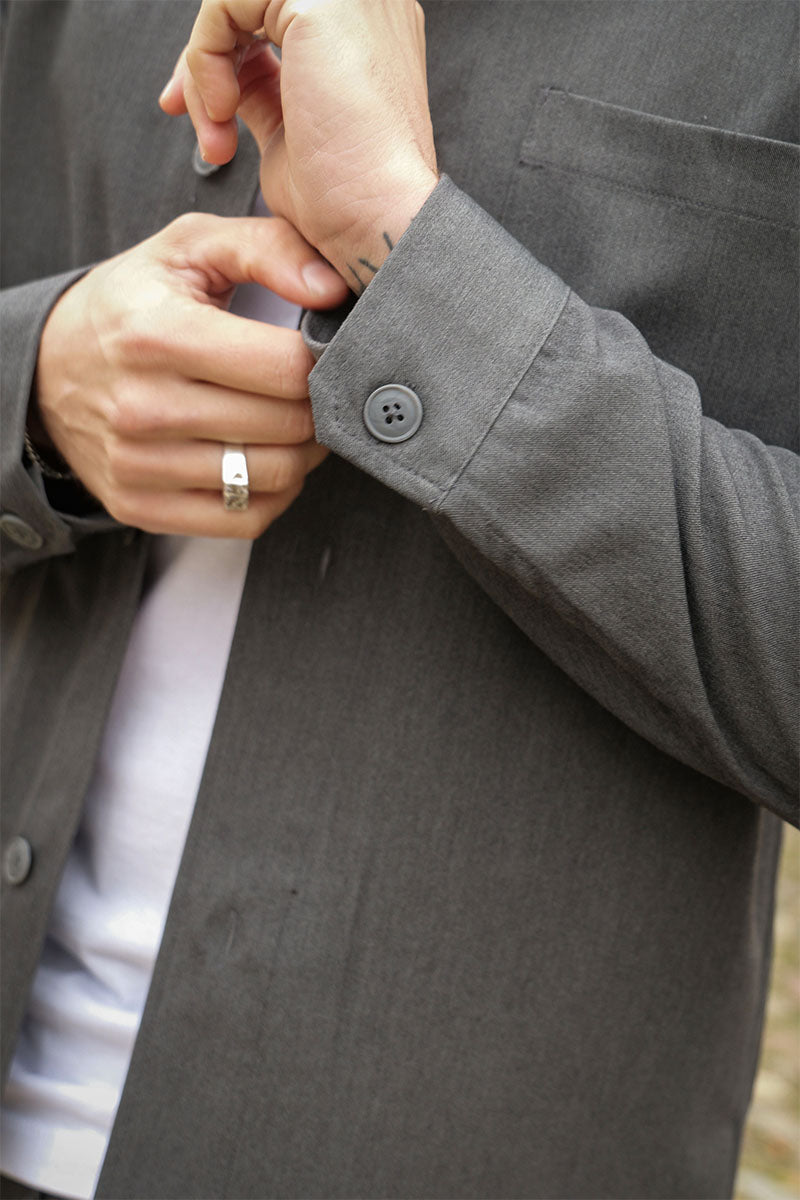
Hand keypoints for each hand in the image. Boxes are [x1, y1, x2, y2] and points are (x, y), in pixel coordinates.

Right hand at [34, 213, 347, 536]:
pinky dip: (277, 493)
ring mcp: (139, 466)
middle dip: (318, 404)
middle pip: (287, 425)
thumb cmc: (130, 305)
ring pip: (275, 475)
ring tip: (294, 421)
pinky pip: (247, 519)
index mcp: (157, 335)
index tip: (320, 350)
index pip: (285, 369)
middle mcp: (143, 407)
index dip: (322, 359)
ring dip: (305, 452)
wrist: (46, 367)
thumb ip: (268, 248)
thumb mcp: (189, 248)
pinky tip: (266, 458)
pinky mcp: (140, 506)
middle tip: (315, 387)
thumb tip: (332, 289)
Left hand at [159, 0, 438, 290]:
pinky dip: (207, 61)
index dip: (224, 58)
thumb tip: (226, 78)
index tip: (207, 114)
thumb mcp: (289, 130)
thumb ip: (261, 88)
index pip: (272, 20)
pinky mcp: (319, 0)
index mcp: (362, 30)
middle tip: (206, 127)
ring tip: (219, 133)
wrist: (376, 221)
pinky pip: (225, 6)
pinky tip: (225, 112)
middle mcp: (361, 4)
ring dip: (205, 71)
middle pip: (251, 8)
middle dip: (206, 61)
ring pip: (234, 5)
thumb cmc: (346, 201)